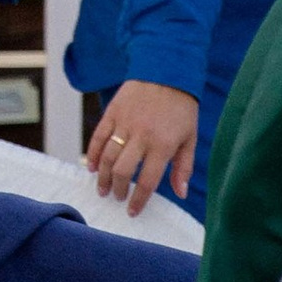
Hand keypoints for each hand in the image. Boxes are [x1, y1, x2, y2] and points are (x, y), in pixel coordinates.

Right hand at [87, 79, 198, 212]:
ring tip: (102, 189)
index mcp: (163, 144)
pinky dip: (92, 154)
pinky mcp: (113, 112)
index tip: (132, 211)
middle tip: (116, 197)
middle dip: (117, 189)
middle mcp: (142, 136)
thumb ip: (183, 167)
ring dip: (102, 176)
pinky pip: (98, 137)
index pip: (147, 181)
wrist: (166, 70)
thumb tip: (180, 193)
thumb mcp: (190, 137)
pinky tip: (91, 167)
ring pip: (107, 156)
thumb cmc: (182, 107)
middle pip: (122, 171)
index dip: (138, 200)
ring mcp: (125, 123)